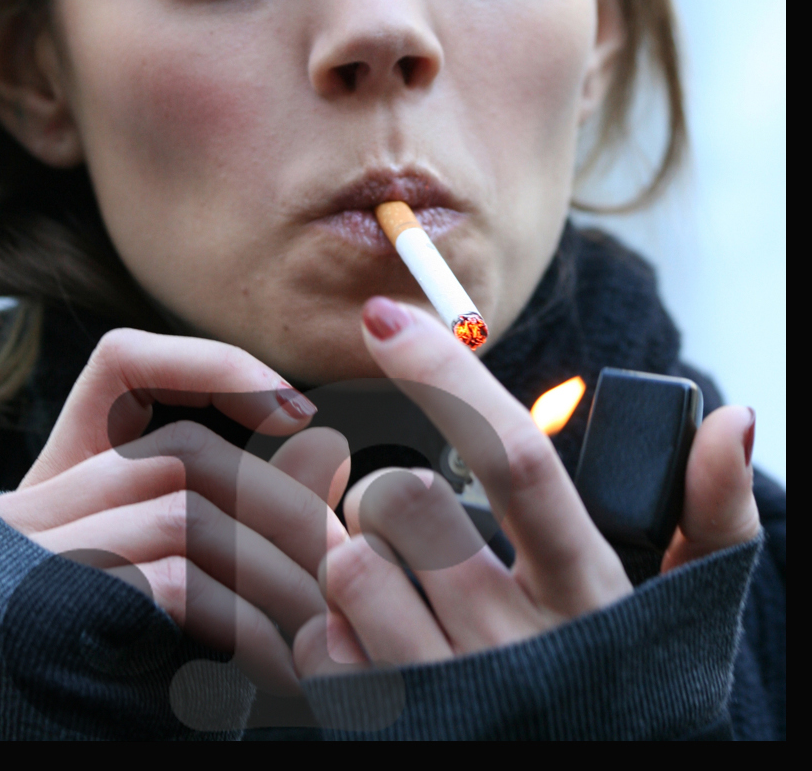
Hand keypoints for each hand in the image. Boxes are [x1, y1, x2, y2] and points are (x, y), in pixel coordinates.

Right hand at [0, 328, 349, 693]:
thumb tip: (325, 452)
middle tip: (348, 565)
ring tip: (327, 630)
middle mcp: (38, 499)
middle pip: (184, 452)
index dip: (212, 365)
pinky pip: (177, 586)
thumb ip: (238, 507)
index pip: (121, 364)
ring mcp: (33, 549)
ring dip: (279, 574)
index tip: (300, 412)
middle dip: (284, 504)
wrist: (55, 743)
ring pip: (188, 515)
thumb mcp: (188, 570)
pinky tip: (286, 671)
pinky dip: (250, 627)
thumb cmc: (134, 663)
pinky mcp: (49, 608)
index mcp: (67, 472)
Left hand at [294, 298, 759, 675]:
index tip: (387, 319)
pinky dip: (334, 626)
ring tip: (405, 580)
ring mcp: (442, 695)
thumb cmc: (627, 689)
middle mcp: (509, 648)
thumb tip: (730, 422)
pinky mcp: (385, 729)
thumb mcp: (684, 613)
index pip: (514, 458)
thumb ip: (711, 517)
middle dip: (394, 490)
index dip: (446, 377)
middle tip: (418, 517)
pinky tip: (377, 638)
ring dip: (362, 555)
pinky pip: (319, 644)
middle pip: (408, 503)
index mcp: (583, 596)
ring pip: (353, 566)